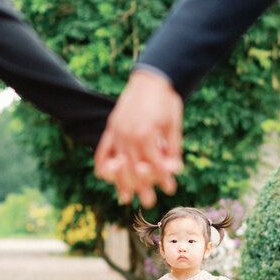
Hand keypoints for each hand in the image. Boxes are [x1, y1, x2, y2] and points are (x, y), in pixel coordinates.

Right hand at [94, 70, 183, 206]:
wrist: (151, 77)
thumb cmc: (166, 100)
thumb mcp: (174, 124)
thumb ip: (173, 148)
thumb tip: (175, 170)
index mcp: (146, 135)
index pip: (154, 165)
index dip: (163, 179)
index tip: (171, 189)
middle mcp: (129, 135)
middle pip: (135, 169)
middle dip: (143, 188)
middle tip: (149, 202)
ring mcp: (117, 131)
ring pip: (118, 164)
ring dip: (122, 183)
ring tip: (125, 199)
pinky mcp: (111, 127)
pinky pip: (103, 150)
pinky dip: (103, 164)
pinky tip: (106, 177)